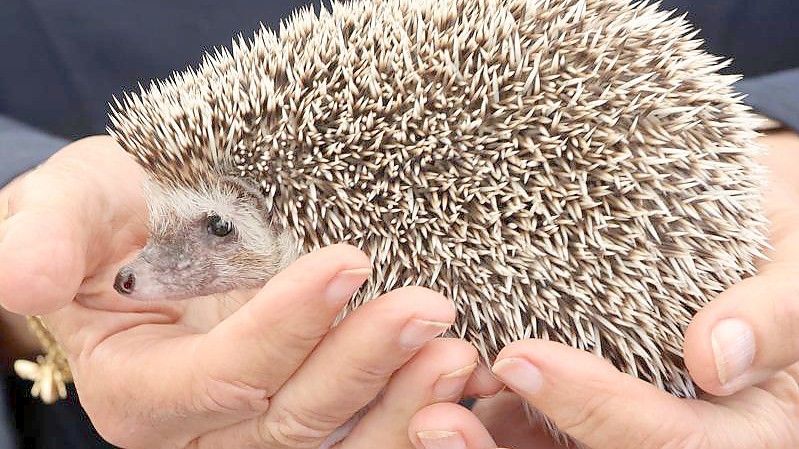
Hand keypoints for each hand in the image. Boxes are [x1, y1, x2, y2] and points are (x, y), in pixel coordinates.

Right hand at [0, 136, 494, 448]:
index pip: (219, 379)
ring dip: (401, 401)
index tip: (346, 263)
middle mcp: (206, 423)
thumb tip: (17, 275)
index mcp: (143, 389)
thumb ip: (42, 238)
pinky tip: (463, 373)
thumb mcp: (68, 209)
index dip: (282, 329)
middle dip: (359, 369)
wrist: (156, 226)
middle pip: (288, 422)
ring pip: (334, 440)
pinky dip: (414, 406)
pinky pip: (363, 426)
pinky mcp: (311, 400)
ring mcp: (264, 418)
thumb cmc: (111, 217)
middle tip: (427, 310)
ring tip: (456, 349)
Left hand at [405, 131, 798, 448]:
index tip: (521, 356)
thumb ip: (779, 316)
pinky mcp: (579, 405)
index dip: (595, 408)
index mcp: (744, 431)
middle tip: (435, 421)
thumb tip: (716, 359)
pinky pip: (526, 426)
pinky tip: (427, 386)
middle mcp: (673, 438)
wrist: (753, 233)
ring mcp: (619, 425)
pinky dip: (478, 416)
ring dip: (478, 443)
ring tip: (416, 414)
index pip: (667, 441)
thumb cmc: (788, 246)